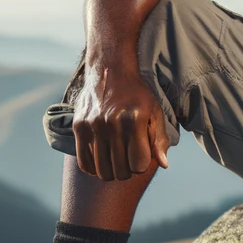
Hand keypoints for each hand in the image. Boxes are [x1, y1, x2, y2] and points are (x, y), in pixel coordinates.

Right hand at [71, 59, 169, 180]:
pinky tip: (101, 160)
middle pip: (120, 171)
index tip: (141, 157)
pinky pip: (84, 163)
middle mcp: (112, 124)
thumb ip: (160, 140)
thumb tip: (163, 164)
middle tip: (128, 161)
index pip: (138, 165)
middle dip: (127, 171)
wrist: (110, 71)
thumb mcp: (154, 113)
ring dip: (111, 172)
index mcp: (134, 121)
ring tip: (116, 161)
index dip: (142, 165)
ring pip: (102, 171)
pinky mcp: (79, 127)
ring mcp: (93, 126)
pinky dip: (93, 168)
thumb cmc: (137, 96)